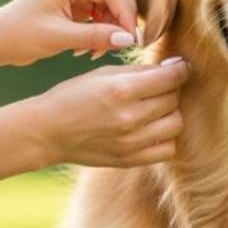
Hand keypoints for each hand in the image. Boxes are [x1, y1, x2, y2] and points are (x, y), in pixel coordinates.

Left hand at [0, 0, 139, 66]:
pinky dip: (103, 32)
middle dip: (124, 20)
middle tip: (125, 46)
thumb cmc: (20, 35)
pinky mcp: (78, 3)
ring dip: (113, 28)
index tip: (132, 42)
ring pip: (114, 4)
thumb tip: (128, 40)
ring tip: (98, 51)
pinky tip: (89, 49)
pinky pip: (103, 14)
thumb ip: (96, 36)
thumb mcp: (60, 37)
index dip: (126, 16)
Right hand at [30, 58, 190, 167]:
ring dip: (171, 113)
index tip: (180, 67)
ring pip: (176, 124)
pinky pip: (167, 149)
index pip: (171, 78)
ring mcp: (131, 143)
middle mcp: (128, 118)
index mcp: (120, 90)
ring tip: (157, 108)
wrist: (47, 132)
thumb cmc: (73, 96)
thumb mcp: (103, 74)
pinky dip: (166, 138)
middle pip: (174, 100)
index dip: (181, 69)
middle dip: (172, 89)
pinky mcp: (130, 160)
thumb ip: (139, 71)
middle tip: (161, 86)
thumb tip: (174, 67)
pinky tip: (153, 128)